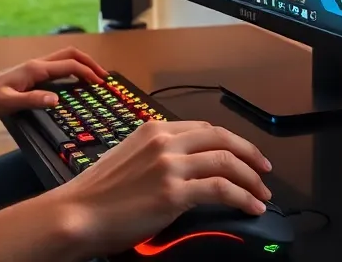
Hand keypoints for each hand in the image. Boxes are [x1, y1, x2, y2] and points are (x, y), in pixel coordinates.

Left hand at [0, 47, 105, 118]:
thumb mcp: (10, 103)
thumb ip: (34, 100)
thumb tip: (57, 100)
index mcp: (35, 69)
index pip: (68, 65)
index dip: (87, 72)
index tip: (101, 83)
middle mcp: (36, 64)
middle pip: (70, 54)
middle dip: (89, 62)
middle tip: (104, 76)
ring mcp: (34, 67)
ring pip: (64, 58)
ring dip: (81, 64)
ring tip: (94, 77)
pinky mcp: (31, 73)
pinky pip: (57, 67)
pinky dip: (71, 70)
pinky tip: (74, 82)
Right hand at [47, 120, 272, 257]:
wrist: (78, 213)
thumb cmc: (95, 193)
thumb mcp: (126, 158)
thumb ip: (154, 155)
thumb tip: (179, 166)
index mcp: (152, 129)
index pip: (203, 128)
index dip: (229, 141)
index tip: (242, 153)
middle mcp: (164, 142)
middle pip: (222, 139)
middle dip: (249, 154)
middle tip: (263, 169)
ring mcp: (170, 166)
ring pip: (227, 162)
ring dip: (251, 178)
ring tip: (262, 192)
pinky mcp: (174, 192)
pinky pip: (221, 189)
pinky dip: (243, 197)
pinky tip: (251, 206)